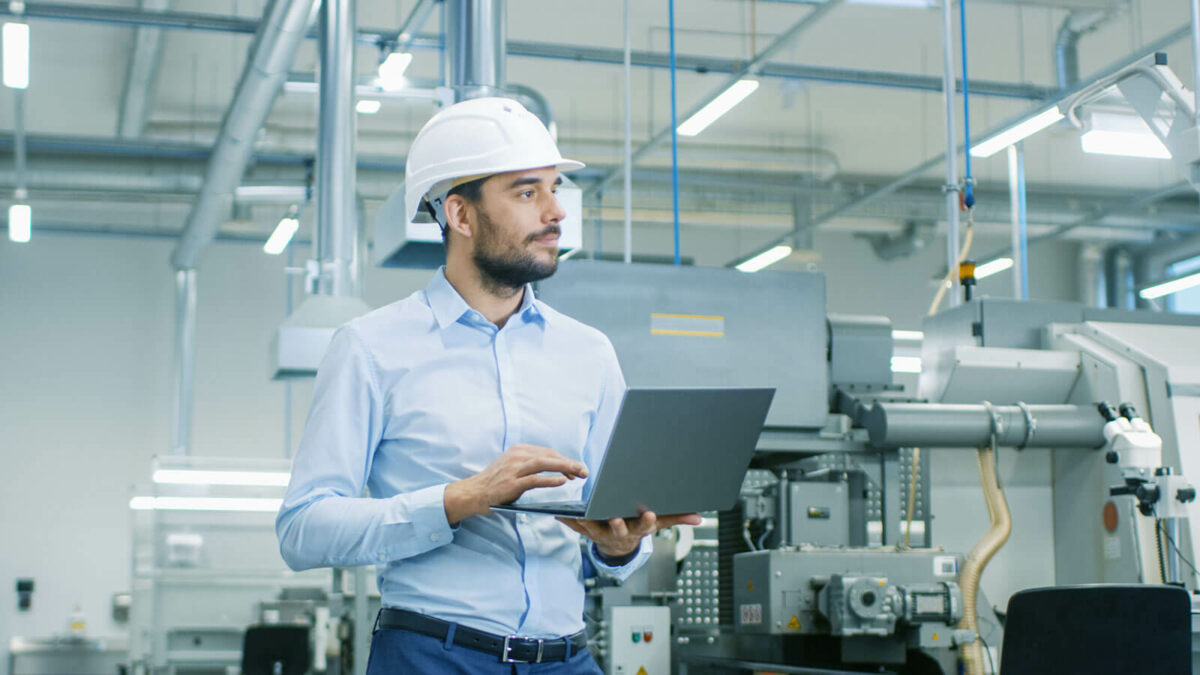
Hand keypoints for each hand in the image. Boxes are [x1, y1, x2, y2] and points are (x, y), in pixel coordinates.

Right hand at [443, 444, 586, 524]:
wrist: (473, 493)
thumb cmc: (495, 483)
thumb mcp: (513, 467)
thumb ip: (531, 466)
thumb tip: (556, 469)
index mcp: (519, 450)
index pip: (548, 452)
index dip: (564, 460)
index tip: (576, 469)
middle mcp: (517, 456)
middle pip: (549, 456)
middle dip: (569, 463)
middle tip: (584, 472)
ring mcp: (514, 469)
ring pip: (544, 464)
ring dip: (564, 468)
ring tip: (578, 474)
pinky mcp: (511, 483)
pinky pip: (534, 480)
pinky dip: (549, 480)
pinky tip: (561, 481)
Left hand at [556, 511, 702, 558]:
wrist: (618, 547)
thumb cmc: (638, 526)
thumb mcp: (658, 523)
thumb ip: (677, 519)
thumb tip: (699, 518)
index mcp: (638, 529)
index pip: (645, 526)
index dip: (647, 521)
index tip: (649, 513)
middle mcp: (620, 532)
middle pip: (620, 529)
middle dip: (618, 524)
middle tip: (615, 518)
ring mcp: (603, 534)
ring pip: (595, 529)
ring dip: (587, 522)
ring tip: (580, 514)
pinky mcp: (588, 532)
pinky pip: (577, 528)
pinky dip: (568, 521)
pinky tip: (559, 513)